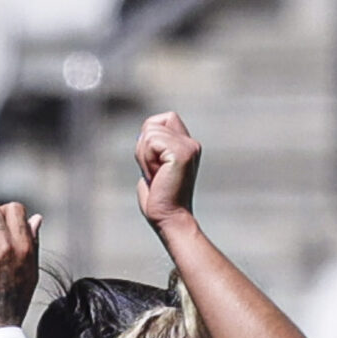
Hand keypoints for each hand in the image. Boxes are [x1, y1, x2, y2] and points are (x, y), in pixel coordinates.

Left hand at [134, 112, 201, 234]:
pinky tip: (157, 176)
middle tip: (156, 173)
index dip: (151, 137)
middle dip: (144, 147)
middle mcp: (192, 144)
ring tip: (157, 176)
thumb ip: (154, 146)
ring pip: (150, 132)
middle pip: (153, 124)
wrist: (169, 219)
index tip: (157, 164)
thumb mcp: (155, 165)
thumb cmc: (160, 198)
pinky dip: (147, 160)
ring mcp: (189, 147)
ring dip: (145, 156)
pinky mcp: (182, 153)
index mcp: (187, 146)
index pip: (164, 118)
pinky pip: (151, 142)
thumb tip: (145, 132)